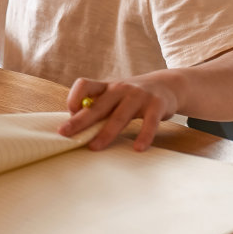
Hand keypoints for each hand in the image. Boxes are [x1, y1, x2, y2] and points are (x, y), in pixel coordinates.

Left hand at [61, 74, 181, 150]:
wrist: (166, 85)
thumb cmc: (133, 96)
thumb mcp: (115, 96)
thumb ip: (98, 106)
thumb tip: (75, 122)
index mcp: (107, 86)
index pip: (85, 85)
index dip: (74, 97)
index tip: (70, 113)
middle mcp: (121, 88)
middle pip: (98, 106)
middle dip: (80, 121)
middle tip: (65, 133)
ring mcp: (139, 96)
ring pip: (120, 116)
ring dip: (106, 133)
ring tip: (94, 147)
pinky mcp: (156, 105)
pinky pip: (149, 122)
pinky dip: (144, 135)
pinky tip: (137, 148)